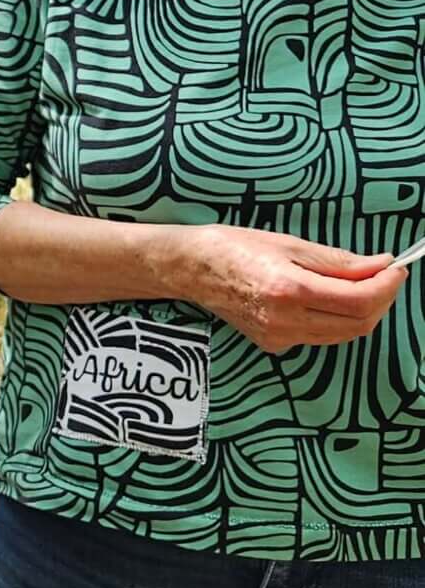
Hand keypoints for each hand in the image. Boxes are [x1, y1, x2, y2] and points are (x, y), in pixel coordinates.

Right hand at [172, 223, 405, 351]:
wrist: (191, 269)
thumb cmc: (234, 247)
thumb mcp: (290, 244)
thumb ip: (339, 260)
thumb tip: (380, 265)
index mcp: (290, 289)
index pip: (360, 299)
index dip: (388, 285)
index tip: (397, 267)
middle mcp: (286, 320)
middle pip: (358, 324)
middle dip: (381, 300)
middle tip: (383, 275)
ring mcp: (279, 337)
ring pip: (343, 334)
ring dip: (362, 311)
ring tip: (360, 284)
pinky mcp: (274, 344)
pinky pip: (321, 336)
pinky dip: (337, 319)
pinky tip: (329, 298)